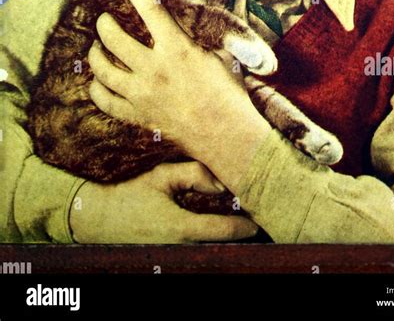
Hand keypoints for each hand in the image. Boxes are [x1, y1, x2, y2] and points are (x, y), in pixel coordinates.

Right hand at [69, 161, 257, 243]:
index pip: (224, 231)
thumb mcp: (159, 177)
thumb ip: (193, 175)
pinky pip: (193, 255)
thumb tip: (221, 184)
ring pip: (208, 253)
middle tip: (253, 221)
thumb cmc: (128, 194)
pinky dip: (206, 246)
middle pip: (220, 247)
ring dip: (222, 242)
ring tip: (237, 227)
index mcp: (180, 228)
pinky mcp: (164, 259)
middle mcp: (179, 248)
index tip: (257, 220)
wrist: (94, 218)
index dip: (244, 226)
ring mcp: (171, 257)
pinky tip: (213, 234)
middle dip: (237, 236)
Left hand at [88, 0, 271, 190]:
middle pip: (114, 39)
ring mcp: (142, 94)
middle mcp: (154, 69)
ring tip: (97, 47)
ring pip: (103, 69)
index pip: (150, 10)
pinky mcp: (137, 115)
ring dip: (96, 53)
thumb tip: (192, 23)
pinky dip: (97, 88)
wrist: (227, 134)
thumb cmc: (228, 93)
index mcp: (177, 49)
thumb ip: (200, 38)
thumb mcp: (219, 55)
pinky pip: (105, 100)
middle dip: (105, 24)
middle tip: (105, 20)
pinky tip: (98, 81)